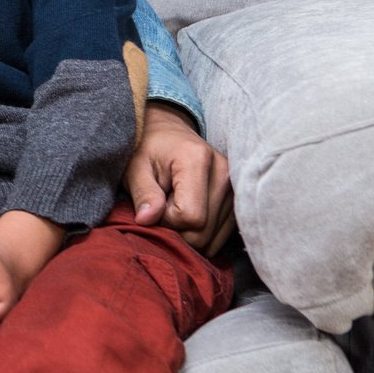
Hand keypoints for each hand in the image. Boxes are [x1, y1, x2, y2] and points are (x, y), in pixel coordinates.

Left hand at [125, 101, 234, 255]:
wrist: (169, 134)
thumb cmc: (147, 149)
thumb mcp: (135, 167)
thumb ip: (143, 193)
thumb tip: (146, 220)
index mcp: (197, 160)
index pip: (190, 216)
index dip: (166, 219)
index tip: (155, 203)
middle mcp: (225, 174)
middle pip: (203, 232)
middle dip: (176, 229)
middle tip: (162, 207)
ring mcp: (236, 189)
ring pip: (212, 239)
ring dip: (188, 231)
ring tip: (175, 206)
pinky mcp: (238, 201)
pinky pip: (220, 235)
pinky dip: (201, 231)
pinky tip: (189, 211)